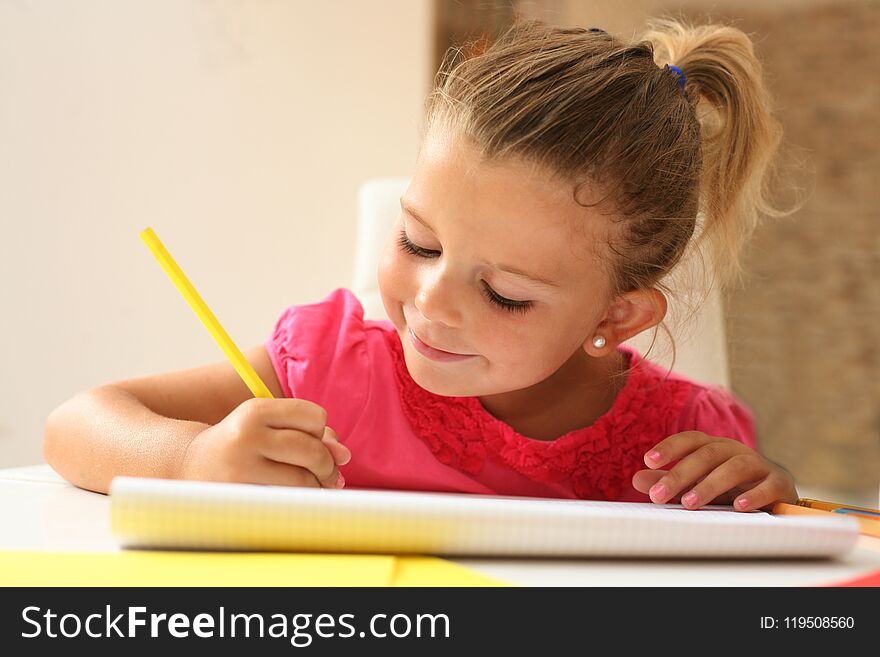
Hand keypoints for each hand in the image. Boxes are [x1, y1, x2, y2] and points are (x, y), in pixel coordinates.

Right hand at [179, 397, 350, 487]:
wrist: (188, 465)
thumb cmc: (241, 443)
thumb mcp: (268, 426)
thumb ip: (311, 433)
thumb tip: (344, 455)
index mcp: (256, 409)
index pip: (314, 416)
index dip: (320, 430)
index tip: (312, 439)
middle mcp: (247, 435)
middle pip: (311, 449)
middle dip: (327, 464)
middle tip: (330, 473)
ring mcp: (241, 467)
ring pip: (302, 478)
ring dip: (317, 485)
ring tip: (316, 486)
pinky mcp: (240, 495)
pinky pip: (287, 500)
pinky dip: (300, 500)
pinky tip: (297, 497)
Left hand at [632, 431, 797, 511]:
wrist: (778, 494)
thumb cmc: (731, 487)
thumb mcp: (699, 483)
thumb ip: (670, 481)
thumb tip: (637, 479)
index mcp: (714, 447)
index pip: (691, 440)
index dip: (670, 447)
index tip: (648, 460)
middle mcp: (736, 451)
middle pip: (707, 454)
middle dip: (680, 474)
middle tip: (658, 495)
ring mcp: (760, 466)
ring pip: (734, 467)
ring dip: (709, 484)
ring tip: (689, 503)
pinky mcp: (780, 484)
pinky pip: (768, 487)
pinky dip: (754, 496)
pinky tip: (738, 507)